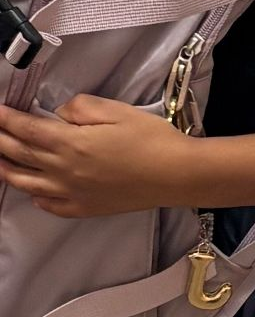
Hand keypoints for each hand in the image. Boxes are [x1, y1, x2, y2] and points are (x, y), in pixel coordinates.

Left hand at [0, 96, 193, 216]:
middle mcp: (63, 170)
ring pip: (27, 183)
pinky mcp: (84, 208)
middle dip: (0, 141)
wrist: (175, 175)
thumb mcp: (117, 111)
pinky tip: (34, 191)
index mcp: (70, 143)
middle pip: (20, 155)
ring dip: (7, 170)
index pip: (26, 129)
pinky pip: (50, 205)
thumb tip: (60, 114)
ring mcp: (71, 193)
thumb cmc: (150, 139)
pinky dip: (36, 197)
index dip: (6, 119)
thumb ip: (82, 108)